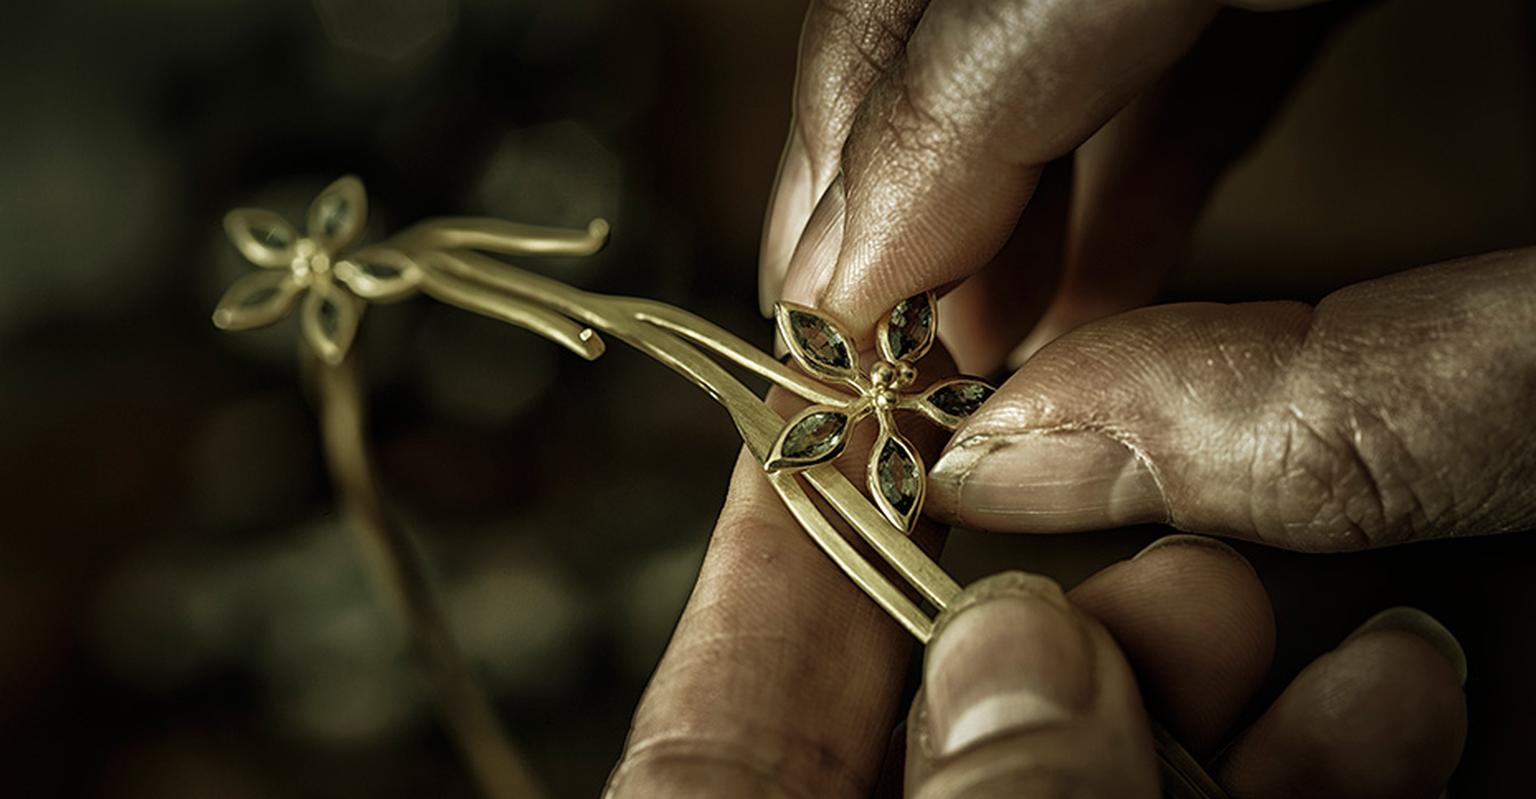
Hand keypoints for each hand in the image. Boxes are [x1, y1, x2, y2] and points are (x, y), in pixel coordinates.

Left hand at [605, 386, 1467, 796]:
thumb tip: (1013, 658)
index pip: (728, 720)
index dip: (785, 556)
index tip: (838, 416)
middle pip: (948, 726)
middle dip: (1048, 611)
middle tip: (1129, 525)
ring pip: (1114, 779)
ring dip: (1208, 683)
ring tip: (1259, 598)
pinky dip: (1313, 780)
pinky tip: (1390, 699)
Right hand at [757, 0, 1534, 549]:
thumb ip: (1355, 405)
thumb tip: (1056, 459)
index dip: (897, 158)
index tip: (832, 319)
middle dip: (885, 148)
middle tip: (847, 323)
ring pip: (1050, 2)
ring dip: (985, 166)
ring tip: (962, 331)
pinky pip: (1177, 27)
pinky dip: (1113, 151)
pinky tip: (1090, 275)